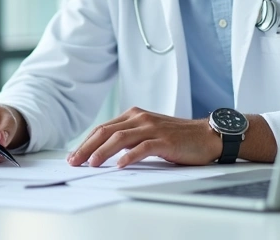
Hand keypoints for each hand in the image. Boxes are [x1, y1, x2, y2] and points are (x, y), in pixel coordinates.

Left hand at [67, 107, 221, 167]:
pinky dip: (130, 156)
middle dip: (87, 147)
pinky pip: (143, 147)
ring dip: (103, 151)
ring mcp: (152, 128)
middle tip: (75, 161)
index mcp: (133, 115)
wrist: (206, 135)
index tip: (73, 156)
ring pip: (120, 138)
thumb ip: (129, 138)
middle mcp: (140, 118)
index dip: (86, 142)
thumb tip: (103, 152)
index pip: (103, 128)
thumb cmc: (177, 137)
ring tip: (92, 163)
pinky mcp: (164, 140)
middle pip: (106, 131)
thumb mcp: (148, 133)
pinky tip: (120, 165)